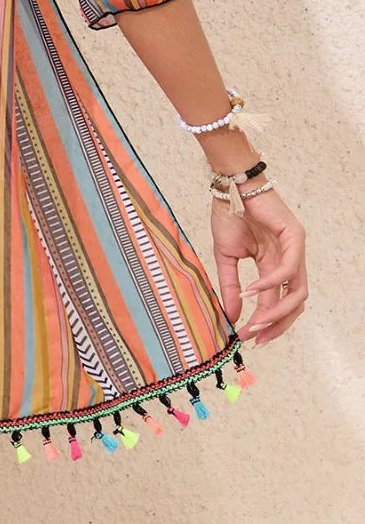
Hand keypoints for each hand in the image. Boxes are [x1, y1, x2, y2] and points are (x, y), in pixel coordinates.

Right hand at [211, 185, 308, 346]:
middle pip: (294, 303)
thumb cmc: (228, 215)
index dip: (265, 322)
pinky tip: (251, 290)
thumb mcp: (225, 257)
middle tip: (256, 336)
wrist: (229, 187)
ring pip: (297, 291)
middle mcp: (289, 261)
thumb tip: (232, 316)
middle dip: (277, 324)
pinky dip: (270, 283)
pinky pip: (286, 269)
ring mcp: (295, 250)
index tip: (248, 337)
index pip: (277, 301)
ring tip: (256, 321)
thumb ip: (230, 286)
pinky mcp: (295, 238)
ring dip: (277, 310)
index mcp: (274, 265)